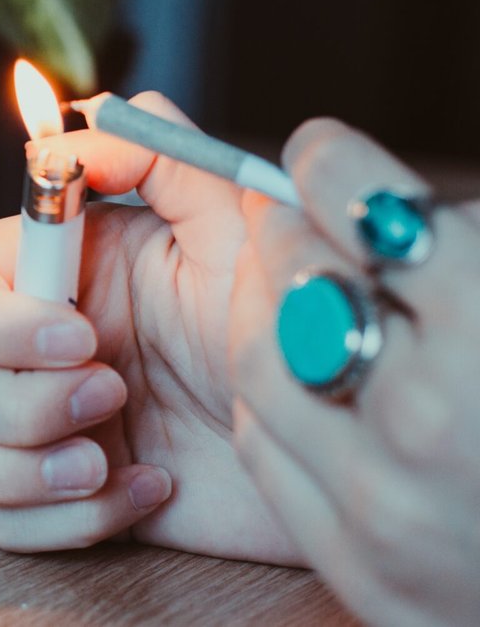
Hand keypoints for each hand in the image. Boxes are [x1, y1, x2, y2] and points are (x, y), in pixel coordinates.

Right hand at [0, 93, 297, 559]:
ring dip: (13, 466)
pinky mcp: (48, 500)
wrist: (336, 434)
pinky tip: (146, 491)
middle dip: (7, 403)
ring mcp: (23, 425)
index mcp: (38, 274)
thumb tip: (74, 120)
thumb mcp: (234, 224)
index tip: (80, 339)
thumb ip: (153, 155)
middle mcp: (15, 346)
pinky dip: (63, 520)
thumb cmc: (288, 322)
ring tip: (103, 460)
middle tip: (109, 400)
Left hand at [230, 120, 479, 625]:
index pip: (364, 204)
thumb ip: (462, 249)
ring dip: (267, 311)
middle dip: (293, 232)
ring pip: (261, 357)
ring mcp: (387, 504)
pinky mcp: (360, 565)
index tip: (319, 156)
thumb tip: (384, 200)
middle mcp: (430, 422)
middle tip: (294, 215)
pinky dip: (276, 398)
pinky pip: (266, 444)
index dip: (331, 165)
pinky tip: (307, 377)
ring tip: (297, 295)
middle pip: (302, 278)